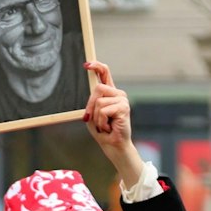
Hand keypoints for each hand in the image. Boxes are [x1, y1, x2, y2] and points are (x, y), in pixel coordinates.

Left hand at [81, 62, 142, 181]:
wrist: (113, 146)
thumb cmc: (103, 131)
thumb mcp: (92, 115)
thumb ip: (92, 102)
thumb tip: (95, 91)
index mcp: (110, 93)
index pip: (105, 74)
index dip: (97, 67)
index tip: (87, 64)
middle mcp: (118, 94)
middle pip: (98, 88)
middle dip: (90, 106)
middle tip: (92, 119)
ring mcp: (122, 100)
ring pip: (99, 101)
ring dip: (97, 117)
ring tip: (105, 125)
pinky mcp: (124, 108)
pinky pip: (103, 110)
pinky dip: (101, 122)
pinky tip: (109, 127)